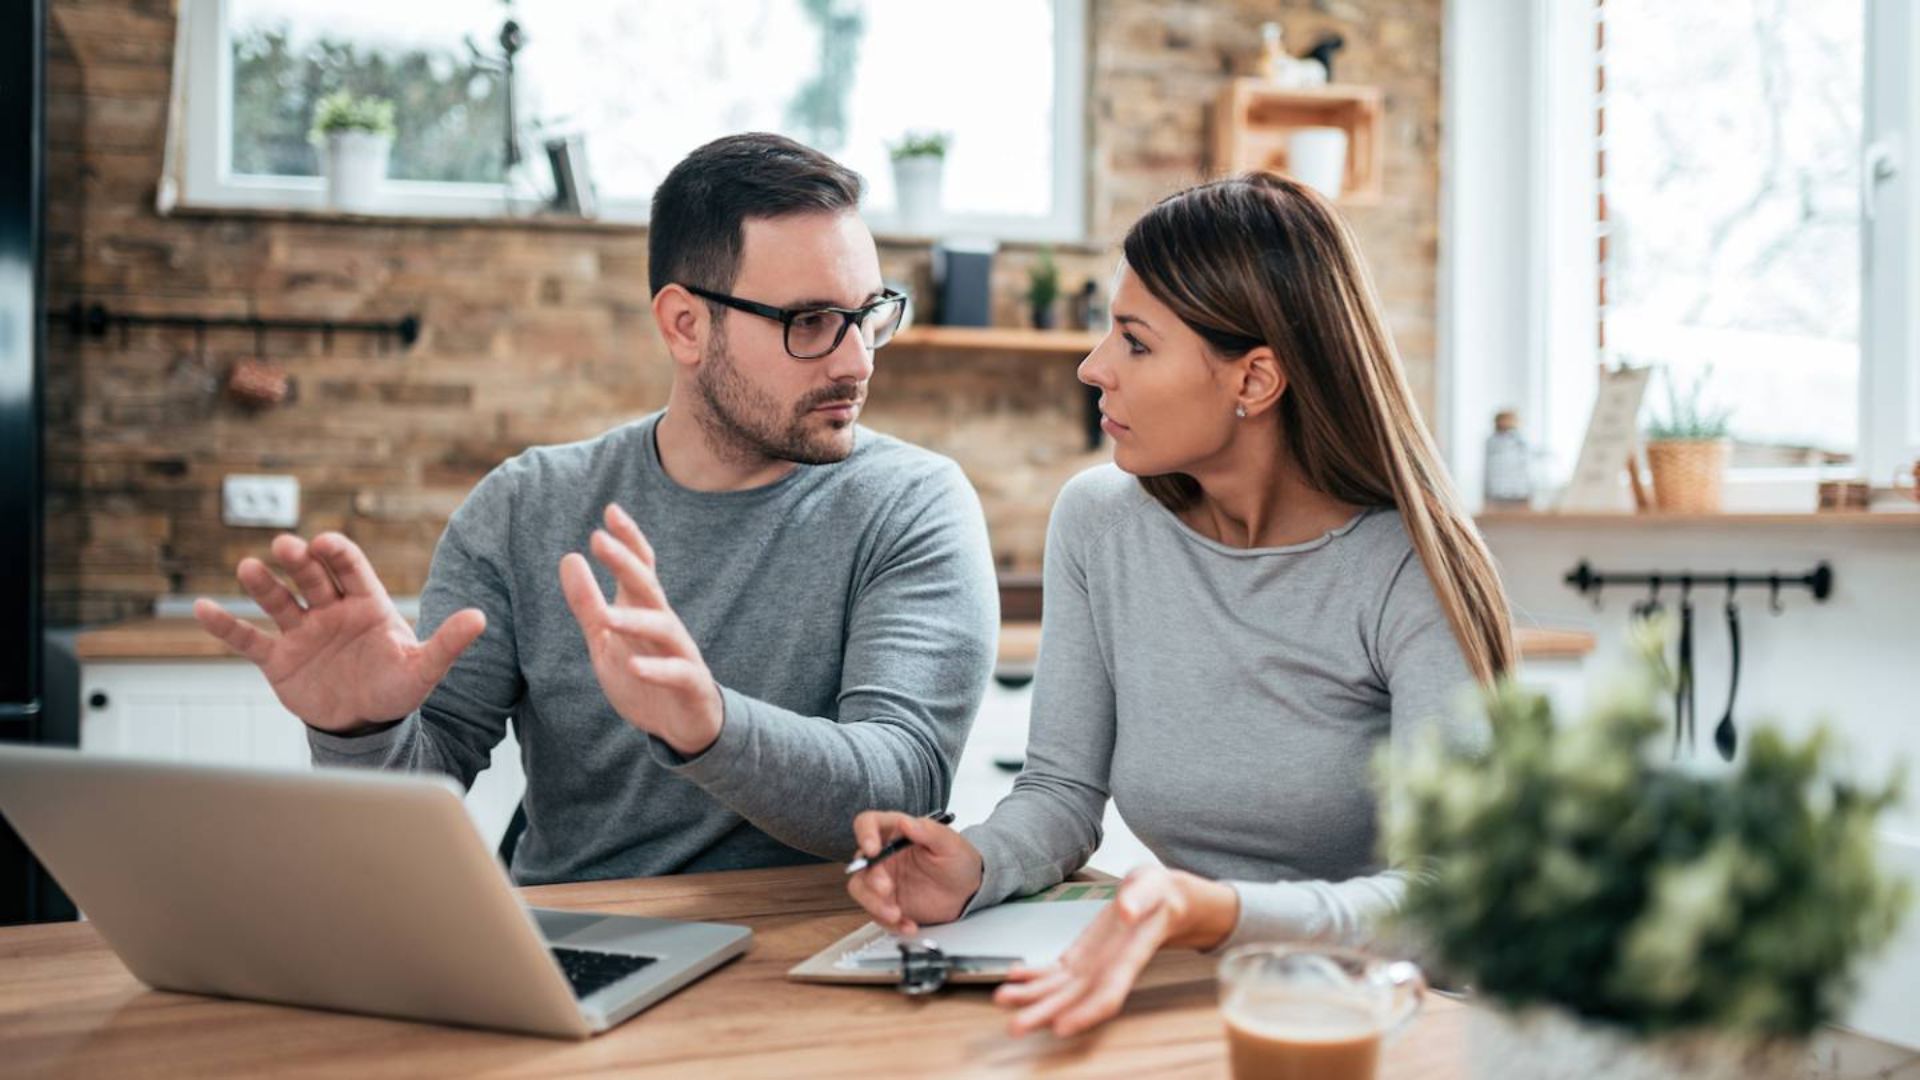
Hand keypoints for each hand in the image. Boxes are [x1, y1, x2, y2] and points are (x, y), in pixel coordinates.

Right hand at [192, 532, 485, 734]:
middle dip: (299, 561)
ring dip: (262, 585)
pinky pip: (247, 639)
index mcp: (366, 603)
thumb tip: (480, 618)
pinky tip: (202, 608)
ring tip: (247, 568)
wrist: (366, 723)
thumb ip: (448, 642)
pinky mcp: (278, 658)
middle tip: (286, 546)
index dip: (338, 555)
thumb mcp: (424, 669)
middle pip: (312, 578)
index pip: (351, 569)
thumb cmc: (396, 688)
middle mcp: (330, 610)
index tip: (327, 542)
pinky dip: (225, 625)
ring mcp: (302, 632)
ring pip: (278, 601)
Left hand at [560, 502, 722, 756]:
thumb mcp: (605, 640)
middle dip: (626, 562)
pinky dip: (657, 669)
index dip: (628, 539)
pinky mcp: (690, 684)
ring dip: (635, 619)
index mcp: (644, 609)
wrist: (684, 723)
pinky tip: (636, 667)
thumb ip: (587, 603)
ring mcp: (680, 652)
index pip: (640, 566)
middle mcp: (664, 623)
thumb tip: (569, 557)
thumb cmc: (643, 675)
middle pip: (648, 586)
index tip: (610, 511)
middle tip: (599, 540)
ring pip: (663, 627)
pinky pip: (676, 673)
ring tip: (607, 617)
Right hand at [846, 810, 983, 934]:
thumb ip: (928, 831)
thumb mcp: (950, 843)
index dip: (865, 834)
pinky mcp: (887, 903)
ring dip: (874, 904)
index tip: (873, 850)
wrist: (968, 891)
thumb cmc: (958, 860)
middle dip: (871, 879)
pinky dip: (890, 923)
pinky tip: (908, 925)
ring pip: (861, 889)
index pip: (868, 823)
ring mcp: (883, 880)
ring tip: (896, 914)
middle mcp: (884, 855)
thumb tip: (906, 822)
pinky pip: (877, 914)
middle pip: (861, 862)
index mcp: (895, 832)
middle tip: (886, 889)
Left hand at [993, 866, 1237, 1036]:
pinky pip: (1054, 973)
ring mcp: (1092, 966)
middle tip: (1015, 1026)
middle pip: (1075, 1001)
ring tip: (1002, 999)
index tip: (1061, 1027)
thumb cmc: (1159, 893)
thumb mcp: (1154, 886)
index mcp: (1128, 957)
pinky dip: (1032, 977)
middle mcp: (1108, 969)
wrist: (1161, 900)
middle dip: (1045, 1014)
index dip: (1086, 1013)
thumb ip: (1141, 897)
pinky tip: (1013, 977)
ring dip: (1030, 998)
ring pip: (1059, 991)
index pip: (1108, 994)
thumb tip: (1127, 910)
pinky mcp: (1081, 956)